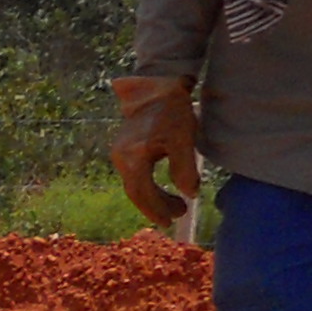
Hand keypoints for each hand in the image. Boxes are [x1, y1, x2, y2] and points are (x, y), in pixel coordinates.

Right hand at [111, 74, 198, 229]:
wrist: (155, 89)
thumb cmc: (171, 111)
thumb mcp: (183, 139)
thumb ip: (184, 168)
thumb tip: (190, 194)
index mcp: (133, 157)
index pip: (142, 191)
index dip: (155, 208)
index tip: (170, 221)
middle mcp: (122, 158)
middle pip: (136, 192)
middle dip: (156, 206)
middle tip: (178, 216)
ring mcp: (121, 155)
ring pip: (136, 185)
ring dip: (155, 197)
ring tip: (177, 204)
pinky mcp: (126, 150)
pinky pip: (136, 176)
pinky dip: (150, 186)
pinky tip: (164, 188)